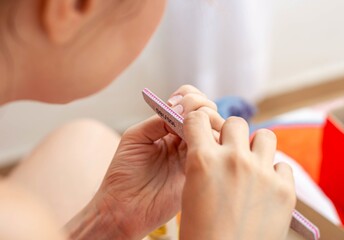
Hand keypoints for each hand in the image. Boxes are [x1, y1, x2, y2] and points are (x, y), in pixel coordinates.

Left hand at [94, 85, 219, 238]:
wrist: (123, 207)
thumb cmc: (124, 174)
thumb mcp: (136, 137)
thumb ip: (158, 120)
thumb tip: (180, 109)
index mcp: (169, 130)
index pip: (189, 103)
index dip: (188, 97)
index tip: (174, 103)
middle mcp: (184, 140)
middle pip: (206, 112)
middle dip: (198, 105)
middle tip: (181, 113)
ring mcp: (193, 154)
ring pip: (214, 128)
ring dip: (205, 120)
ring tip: (188, 127)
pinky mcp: (199, 171)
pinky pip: (213, 150)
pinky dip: (209, 139)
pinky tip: (194, 140)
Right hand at [180, 111, 295, 239]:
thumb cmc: (202, 233)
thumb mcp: (190, 191)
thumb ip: (202, 163)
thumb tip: (211, 148)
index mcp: (203, 160)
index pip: (198, 120)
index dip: (198, 123)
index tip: (201, 128)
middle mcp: (234, 160)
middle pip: (235, 123)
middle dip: (230, 134)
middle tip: (228, 150)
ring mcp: (262, 173)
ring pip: (265, 135)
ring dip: (256, 146)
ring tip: (251, 164)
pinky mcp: (284, 189)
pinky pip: (283, 166)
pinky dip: (274, 173)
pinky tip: (265, 188)